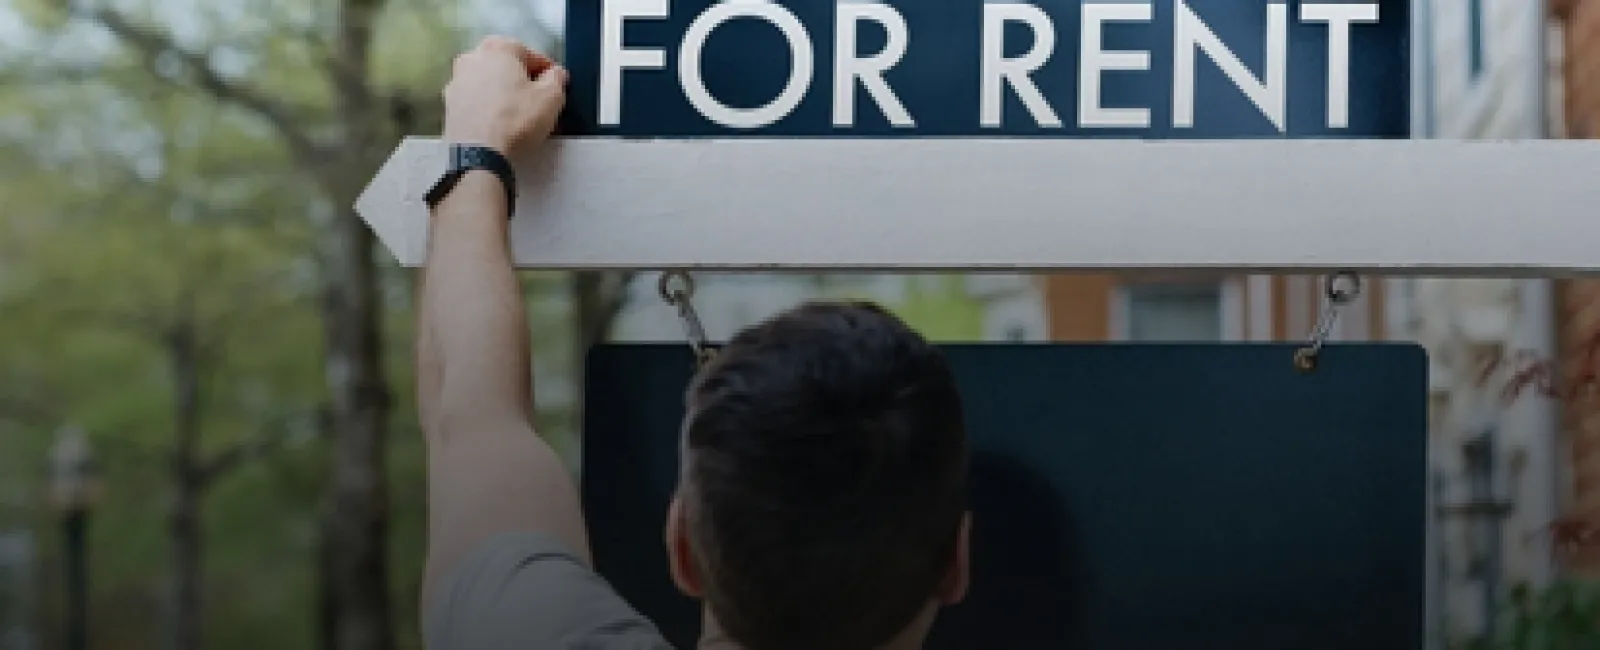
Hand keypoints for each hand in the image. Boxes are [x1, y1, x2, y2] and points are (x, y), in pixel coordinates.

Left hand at [442, 36, 567, 154]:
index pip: (533, 54)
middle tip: (539, 103)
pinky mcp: (449, 103)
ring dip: (505, 93)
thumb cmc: (516, 120)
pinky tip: (500, 124)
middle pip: (508, 66)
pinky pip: (477, 99)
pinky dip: (489, 107)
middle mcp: (473, 56)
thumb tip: (555, 74)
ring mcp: (457, 80)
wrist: (478, 154)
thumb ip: (557, 78)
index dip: (549, 73)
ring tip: (520, 116)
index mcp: (499, 47)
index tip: (557, 88)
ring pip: (490, 82)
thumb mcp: (552, 98)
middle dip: (524, 81)